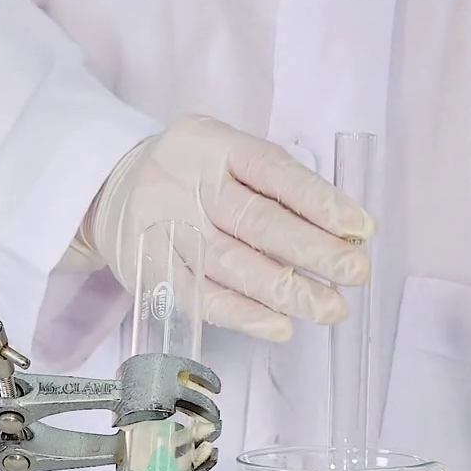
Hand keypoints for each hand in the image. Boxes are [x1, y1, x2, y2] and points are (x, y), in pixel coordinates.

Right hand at [81, 115, 374, 341]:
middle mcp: (186, 183)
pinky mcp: (151, 270)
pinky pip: (200, 297)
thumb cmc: (193, 172)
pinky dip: (243, 315)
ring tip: (330, 307)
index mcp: (213, 144)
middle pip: (255, 221)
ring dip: (286, 290)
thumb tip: (344, 232)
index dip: (318, 200)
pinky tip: (280, 326)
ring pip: (230, 264)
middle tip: (355, 273)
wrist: (110, 187)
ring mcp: (166, 228)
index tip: (361, 228)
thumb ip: (277, 185)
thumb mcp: (227, 152)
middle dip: (312, 250)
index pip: (272, 171)